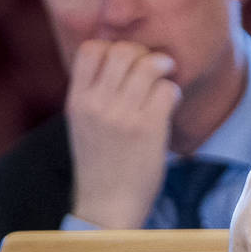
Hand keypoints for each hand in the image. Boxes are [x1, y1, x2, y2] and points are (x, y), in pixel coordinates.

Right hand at [66, 40, 181, 228]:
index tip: (127, 61)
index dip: (114, 46)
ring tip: (166, 80)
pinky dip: (173, 92)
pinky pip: (167, 90)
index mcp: (77, 101)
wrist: (108, 205)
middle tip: (154, 67)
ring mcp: (122, 116)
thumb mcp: (83, 124)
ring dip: (163, 68)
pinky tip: (170, 104)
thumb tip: (119, 59)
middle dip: (144, 53)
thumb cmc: (101, 163)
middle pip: (124, 50)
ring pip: (148, 66)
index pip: (92, 49)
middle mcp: (96, 104)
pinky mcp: (148, 129)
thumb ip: (94, 94)